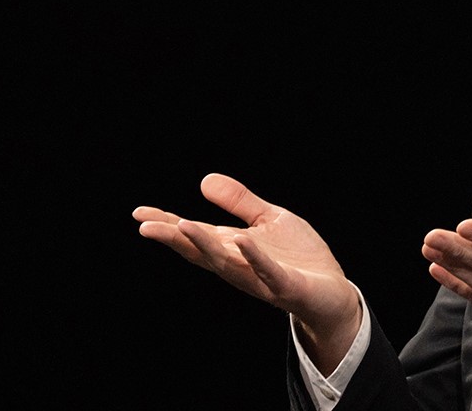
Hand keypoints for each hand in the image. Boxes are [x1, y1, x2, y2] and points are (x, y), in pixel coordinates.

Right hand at [133, 173, 360, 370]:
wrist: (332, 291)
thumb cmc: (299, 257)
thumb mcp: (269, 219)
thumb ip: (239, 202)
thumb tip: (203, 180)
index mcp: (233, 247)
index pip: (194, 234)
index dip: (167, 224)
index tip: (139, 213)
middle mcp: (239, 264)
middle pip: (200, 251)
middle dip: (174, 238)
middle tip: (145, 226)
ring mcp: (260, 276)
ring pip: (227, 263)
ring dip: (204, 244)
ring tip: (182, 226)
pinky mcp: (286, 286)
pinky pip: (268, 272)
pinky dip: (255, 258)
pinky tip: (243, 241)